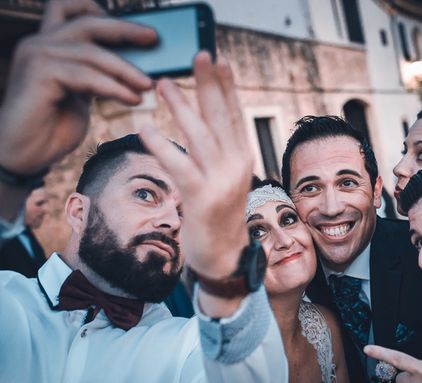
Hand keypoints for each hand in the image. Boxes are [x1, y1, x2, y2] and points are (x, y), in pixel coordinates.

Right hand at [0, 0, 155, 174]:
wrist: (27, 153)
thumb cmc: (54, 126)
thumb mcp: (83, 93)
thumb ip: (99, 74)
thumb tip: (136, 68)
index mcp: (48, 44)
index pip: (70, 8)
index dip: (102, 11)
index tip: (138, 27)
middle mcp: (39, 43)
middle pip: (87, 23)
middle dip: (125, 30)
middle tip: (153, 39)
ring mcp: (36, 56)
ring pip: (91, 53)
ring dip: (125, 70)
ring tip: (147, 85)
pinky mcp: (39, 75)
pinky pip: (86, 76)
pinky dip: (114, 88)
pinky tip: (133, 100)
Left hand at [140, 53, 254, 282]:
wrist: (223, 254)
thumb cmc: (217, 213)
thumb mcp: (223, 177)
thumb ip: (216, 150)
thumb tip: (200, 120)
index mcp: (243, 158)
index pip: (235, 115)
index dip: (227, 86)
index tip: (218, 60)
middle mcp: (237, 166)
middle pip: (222, 117)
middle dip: (209, 84)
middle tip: (198, 55)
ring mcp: (221, 182)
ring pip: (200, 136)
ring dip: (181, 107)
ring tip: (163, 84)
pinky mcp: (201, 197)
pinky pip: (179, 165)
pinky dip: (161, 145)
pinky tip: (144, 128)